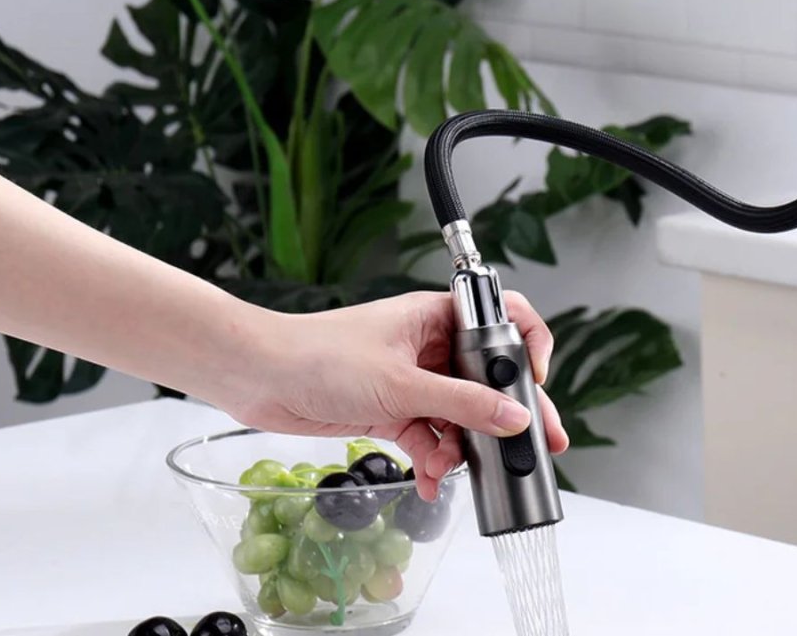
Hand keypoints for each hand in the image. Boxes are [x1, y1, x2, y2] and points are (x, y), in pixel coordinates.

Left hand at [215, 290, 568, 500]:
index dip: (527, 346)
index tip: (536, 381)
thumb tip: (514, 417)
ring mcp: (412, 380)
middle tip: (538, 444)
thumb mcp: (401, 385)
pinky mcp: (392, 410)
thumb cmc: (318, 355)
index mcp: (438, 317)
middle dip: (508, 415)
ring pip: (458, 415)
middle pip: (487, 379)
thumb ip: (462, 405)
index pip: (503, 320)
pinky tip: (430, 479)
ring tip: (453, 468)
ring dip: (461, 446)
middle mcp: (431, 345)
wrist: (258, 377)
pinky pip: (429, 437)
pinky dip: (432, 460)